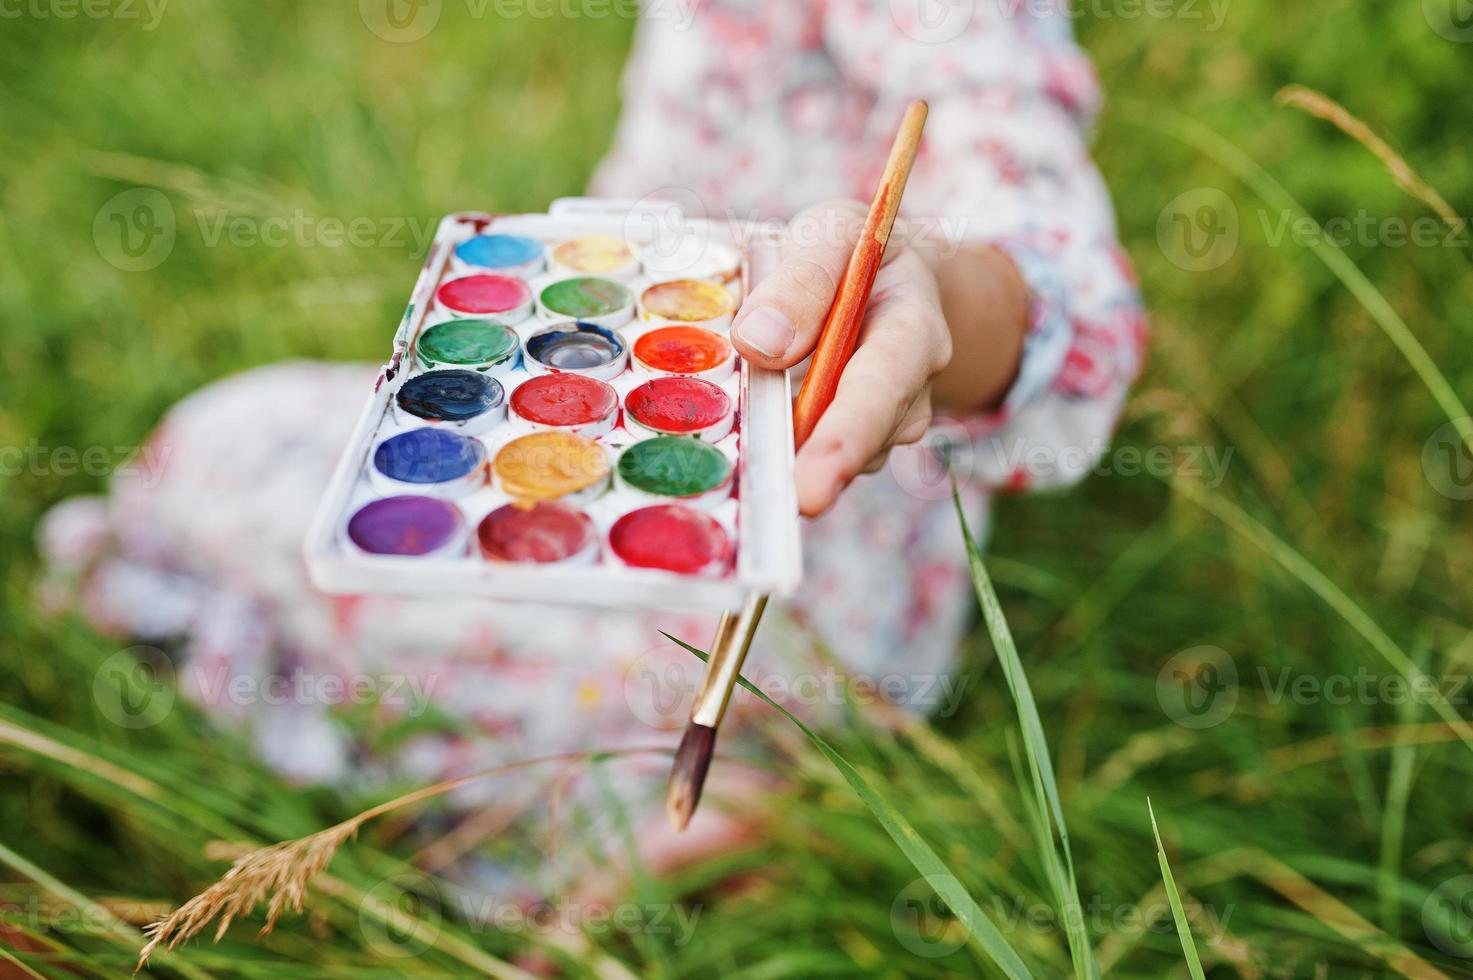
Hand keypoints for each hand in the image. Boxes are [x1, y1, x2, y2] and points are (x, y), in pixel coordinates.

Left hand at [730, 199, 952, 516]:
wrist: (886, 274)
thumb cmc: (854, 253)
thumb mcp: (830, 235)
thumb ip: (801, 280)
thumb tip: (757, 343)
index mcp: (913, 326)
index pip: (883, 382)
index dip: (847, 434)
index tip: (813, 481)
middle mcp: (911, 384)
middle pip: (871, 434)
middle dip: (828, 470)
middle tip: (793, 504)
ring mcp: (887, 421)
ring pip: (844, 452)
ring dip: (799, 455)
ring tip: (760, 448)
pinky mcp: (856, 440)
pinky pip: (821, 455)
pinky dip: (788, 451)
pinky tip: (764, 439)